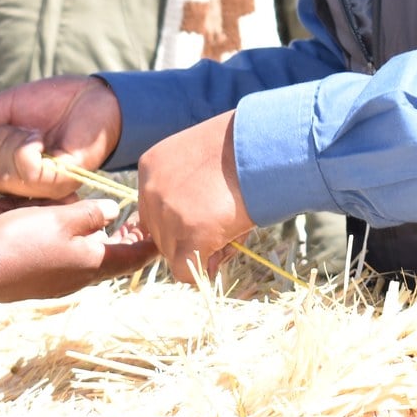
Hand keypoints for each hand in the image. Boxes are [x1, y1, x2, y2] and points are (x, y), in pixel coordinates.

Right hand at [0, 75, 121, 199]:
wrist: (92, 95)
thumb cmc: (51, 101)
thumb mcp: (7, 105)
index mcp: (7, 171)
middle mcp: (23, 186)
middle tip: (11, 127)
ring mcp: (42, 188)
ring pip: (3, 178)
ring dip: (9, 144)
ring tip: (30, 132)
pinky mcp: (61, 183)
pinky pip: (27, 173)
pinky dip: (25, 149)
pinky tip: (39, 138)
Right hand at [0, 199, 156, 322]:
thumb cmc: (19, 242)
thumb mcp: (60, 218)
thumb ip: (90, 214)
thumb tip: (113, 212)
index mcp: (94, 263)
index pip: (136, 256)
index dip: (153, 242)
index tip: (166, 228)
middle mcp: (82, 277)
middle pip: (118, 259)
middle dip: (133, 240)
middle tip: (143, 220)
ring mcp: (61, 281)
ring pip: (96, 260)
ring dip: (109, 242)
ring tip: (115, 221)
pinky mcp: (42, 280)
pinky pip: (75, 262)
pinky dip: (86, 245)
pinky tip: (76, 231)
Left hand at [136, 111, 252, 284]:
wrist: (266, 145)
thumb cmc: (243, 148)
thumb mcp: (202, 162)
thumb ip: (186, 196)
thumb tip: (188, 240)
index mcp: (150, 165)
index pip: (153, 211)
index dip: (180, 219)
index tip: (204, 212)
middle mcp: (150, 190)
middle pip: (160, 235)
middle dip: (188, 237)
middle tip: (223, 219)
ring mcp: (168, 213)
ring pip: (174, 255)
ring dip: (200, 249)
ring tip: (231, 223)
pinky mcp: (191, 235)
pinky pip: (186, 271)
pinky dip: (203, 271)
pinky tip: (223, 250)